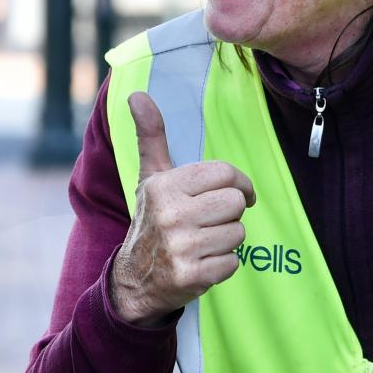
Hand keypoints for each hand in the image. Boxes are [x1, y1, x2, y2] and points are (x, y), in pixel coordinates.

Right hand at [109, 92, 255, 327]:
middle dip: (228, 213)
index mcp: (165, 185)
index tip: (236, 193)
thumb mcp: (150, 176)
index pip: (226, 174)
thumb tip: (137, 94)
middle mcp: (171, 214)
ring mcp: (181, 247)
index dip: (238, 184)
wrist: (133, 279)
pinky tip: (201, 262)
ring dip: (226, 239)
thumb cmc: (151, 219)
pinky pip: (233, 262)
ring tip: (203, 241)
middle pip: (235, 203)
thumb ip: (151, 135)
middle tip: (209, 220)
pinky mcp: (192, 277)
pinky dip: (223, 264)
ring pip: (238, 233)